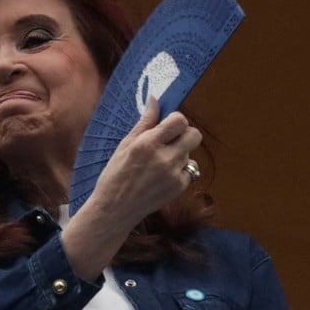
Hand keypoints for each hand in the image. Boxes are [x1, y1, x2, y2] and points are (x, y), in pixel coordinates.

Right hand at [92, 95, 202, 225]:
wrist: (115, 209)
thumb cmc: (115, 175)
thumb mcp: (125, 145)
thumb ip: (144, 123)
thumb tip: (155, 100)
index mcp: (148, 144)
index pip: (179, 121)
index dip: (176, 120)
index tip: (167, 125)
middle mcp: (164, 158)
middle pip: (194, 135)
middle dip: (185, 134)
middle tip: (171, 140)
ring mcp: (174, 175)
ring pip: (191, 153)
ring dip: (181, 153)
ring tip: (161, 162)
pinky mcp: (179, 188)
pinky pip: (189, 171)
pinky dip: (180, 170)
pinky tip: (163, 176)